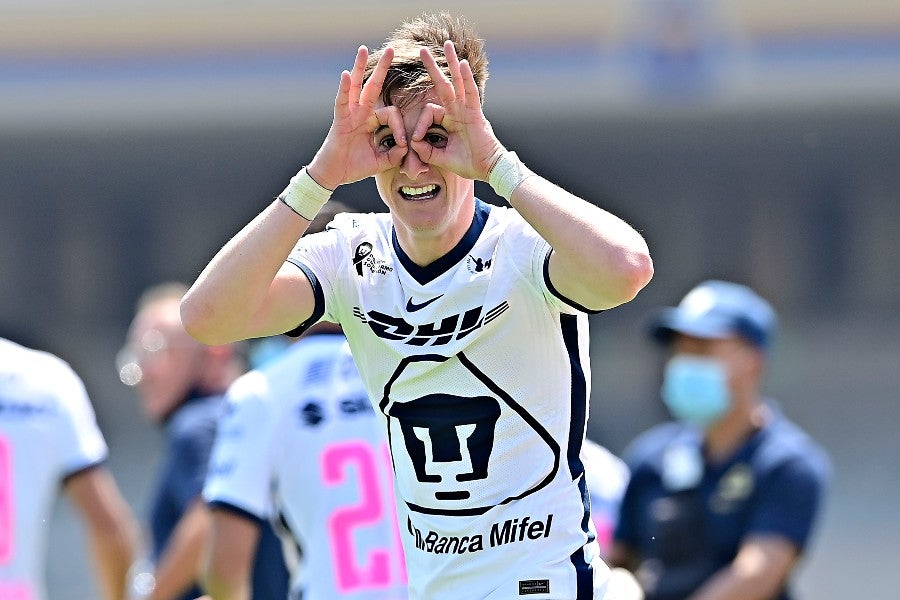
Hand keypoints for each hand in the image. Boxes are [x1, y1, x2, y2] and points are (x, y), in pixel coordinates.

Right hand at [307, 46, 407, 189]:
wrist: (334, 175)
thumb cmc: (355, 167)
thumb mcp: (381, 162)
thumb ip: (395, 154)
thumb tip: (407, 148)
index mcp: (372, 121)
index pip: (391, 114)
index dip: (399, 128)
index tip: (402, 144)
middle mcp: (361, 113)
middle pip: (373, 86)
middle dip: (382, 68)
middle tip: (391, 49)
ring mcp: (349, 114)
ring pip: (356, 86)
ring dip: (359, 67)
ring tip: (363, 49)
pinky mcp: (339, 120)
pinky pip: (341, 101)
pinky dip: (343, 88)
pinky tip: (345, 74)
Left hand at [412, 40, 504, 181]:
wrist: (489, 170)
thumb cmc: (469, 164)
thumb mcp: (441, 158)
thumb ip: (426, 151)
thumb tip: (412, 143)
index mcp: (450, 120)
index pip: (430, 112)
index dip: (420, 125)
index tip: (416, 141)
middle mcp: (459, 111)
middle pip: (444, 84)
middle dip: (433, 67)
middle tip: (422, 50)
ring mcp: (468, 110)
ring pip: (458, 81)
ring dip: (451, 62)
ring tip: (447, 44)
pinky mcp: (476, 114)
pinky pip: (470, 93)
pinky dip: (467, 78)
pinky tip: (462, 63)